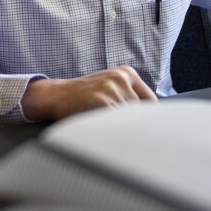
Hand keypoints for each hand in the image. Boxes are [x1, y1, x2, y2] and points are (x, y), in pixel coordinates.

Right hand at [21, 66, 157, 121]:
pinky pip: (116, 123)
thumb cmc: (84, 95)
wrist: (56, 94)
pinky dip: (113, 131)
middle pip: (142, 111)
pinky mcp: (102, 100)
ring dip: (124, 130)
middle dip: (135, 126)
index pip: (151, 101)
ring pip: (130, 119)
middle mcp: (121, 77)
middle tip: (129, 138)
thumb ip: (129, 97)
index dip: (150, 120)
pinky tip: (103, 132)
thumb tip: (153, 120)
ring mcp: (112, 87)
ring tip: (112, 134)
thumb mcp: (110, 86)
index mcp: (127, 73)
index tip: (146, 132)